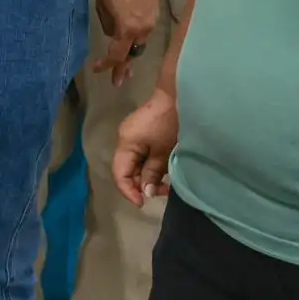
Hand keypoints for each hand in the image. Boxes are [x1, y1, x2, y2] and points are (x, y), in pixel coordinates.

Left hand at [93, 0, 159, 84]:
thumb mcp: (102, 2)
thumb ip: (107, 23)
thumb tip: (113, 33)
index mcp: (127, 27)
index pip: (117, 54)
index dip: (107, 64)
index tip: (97, 69)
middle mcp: (143, 29)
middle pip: (132, 53)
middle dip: (124, 68)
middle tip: (118, 82)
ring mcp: (151, 22)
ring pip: (139, 43)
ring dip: (131, 54)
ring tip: (124, 67)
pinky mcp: (155, 14)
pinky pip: (143, 32)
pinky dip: (136, 40)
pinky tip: (130, 42)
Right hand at [112, 89, 177, 206]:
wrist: (179, 96)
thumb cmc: (169, 124)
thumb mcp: (163, 153)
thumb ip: (152, 173)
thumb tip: (146, 192)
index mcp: (125, 143)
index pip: (119, 174)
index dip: (129, 191)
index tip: (144, 203)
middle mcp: (125, 139)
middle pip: (126, 169)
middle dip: (141, 184)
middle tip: (162, 192)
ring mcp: (133, 134)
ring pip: (135, 163)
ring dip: (148, 176)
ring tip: (166, 184)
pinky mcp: (143, 132)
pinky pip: (141, 155)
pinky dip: (150, 166)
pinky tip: (164, 170)